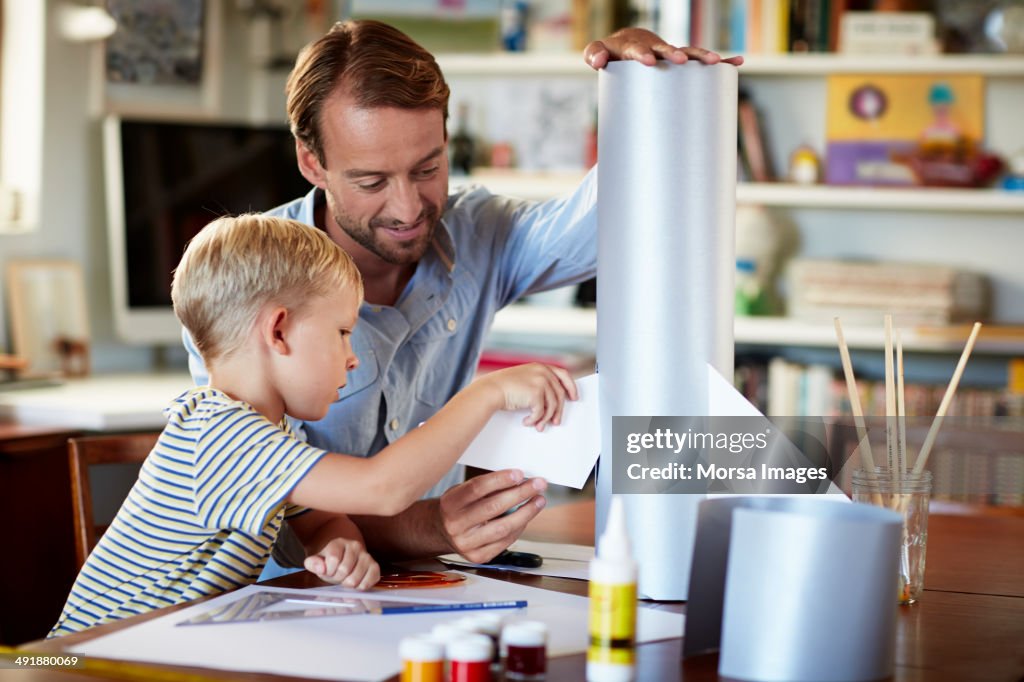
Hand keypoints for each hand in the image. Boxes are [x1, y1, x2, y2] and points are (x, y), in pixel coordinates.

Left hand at [303, 537, 379, 589]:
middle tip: (337, 575)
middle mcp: (355, 546)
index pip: (333, 559)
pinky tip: (356, 582)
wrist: (343, 561)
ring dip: (347, 584)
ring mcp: (366, 556)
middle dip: (338, 578)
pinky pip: (367, 583)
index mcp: (339, 543)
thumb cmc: (329, 564)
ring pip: (354, 579)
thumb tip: (321, 567)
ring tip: (346, 578)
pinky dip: (359, 587)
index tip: (328, 571)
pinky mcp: (374, 566)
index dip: (328, 571)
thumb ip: (312, 563)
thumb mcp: (317, 562)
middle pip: (344, 570)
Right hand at [436, 469, 547, 563]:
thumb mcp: (463, 491)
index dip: (500, 480)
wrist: (442, 531)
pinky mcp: (477, 557)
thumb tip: (518, 480)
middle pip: (493, 508)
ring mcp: (466, 543)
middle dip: (520, 494)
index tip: (519, 474)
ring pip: (503, 528)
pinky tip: (526, 517)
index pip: (477, 488)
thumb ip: (486, 486)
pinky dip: (519, 528)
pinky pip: (505, 542)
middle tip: (538, 485)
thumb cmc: (458, 507)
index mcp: (450, 503)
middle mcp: (455, 525)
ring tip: (539, 501)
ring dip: (526, 513)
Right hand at [479, 363, 577, 430]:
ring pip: (552, 405)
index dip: (570, 387)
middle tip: (556, 421)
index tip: (573, 397)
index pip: (563, 375)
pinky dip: (535, 420)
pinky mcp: (536, 394)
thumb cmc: (503, 386)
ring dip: (545, 418)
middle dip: (558, 410)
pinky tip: (527, 421)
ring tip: (539, 425)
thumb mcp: (524, 378)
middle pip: (559, 394)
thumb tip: (550, 400)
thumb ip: (537, 382)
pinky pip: (541, 412)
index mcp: (540, 367)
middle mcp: (543, 372)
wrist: (491, 389)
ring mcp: (540, 382)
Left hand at [584, 27, 743, 69]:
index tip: (648, 62)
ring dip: (702, 57)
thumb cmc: (611, 53)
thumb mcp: (598, 53)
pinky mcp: (681, 62)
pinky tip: (738, 63)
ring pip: (689, 53)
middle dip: (675, 55)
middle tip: (682, 61)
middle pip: (667, 50)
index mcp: (635, 47)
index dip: (642, 55)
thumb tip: (600, 62)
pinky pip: (701, 61)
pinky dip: (720, 62)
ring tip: (718, 62)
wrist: (627, 45)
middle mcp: (656, 48)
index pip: (638, 50)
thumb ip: (594, 55)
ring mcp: (670, 54)